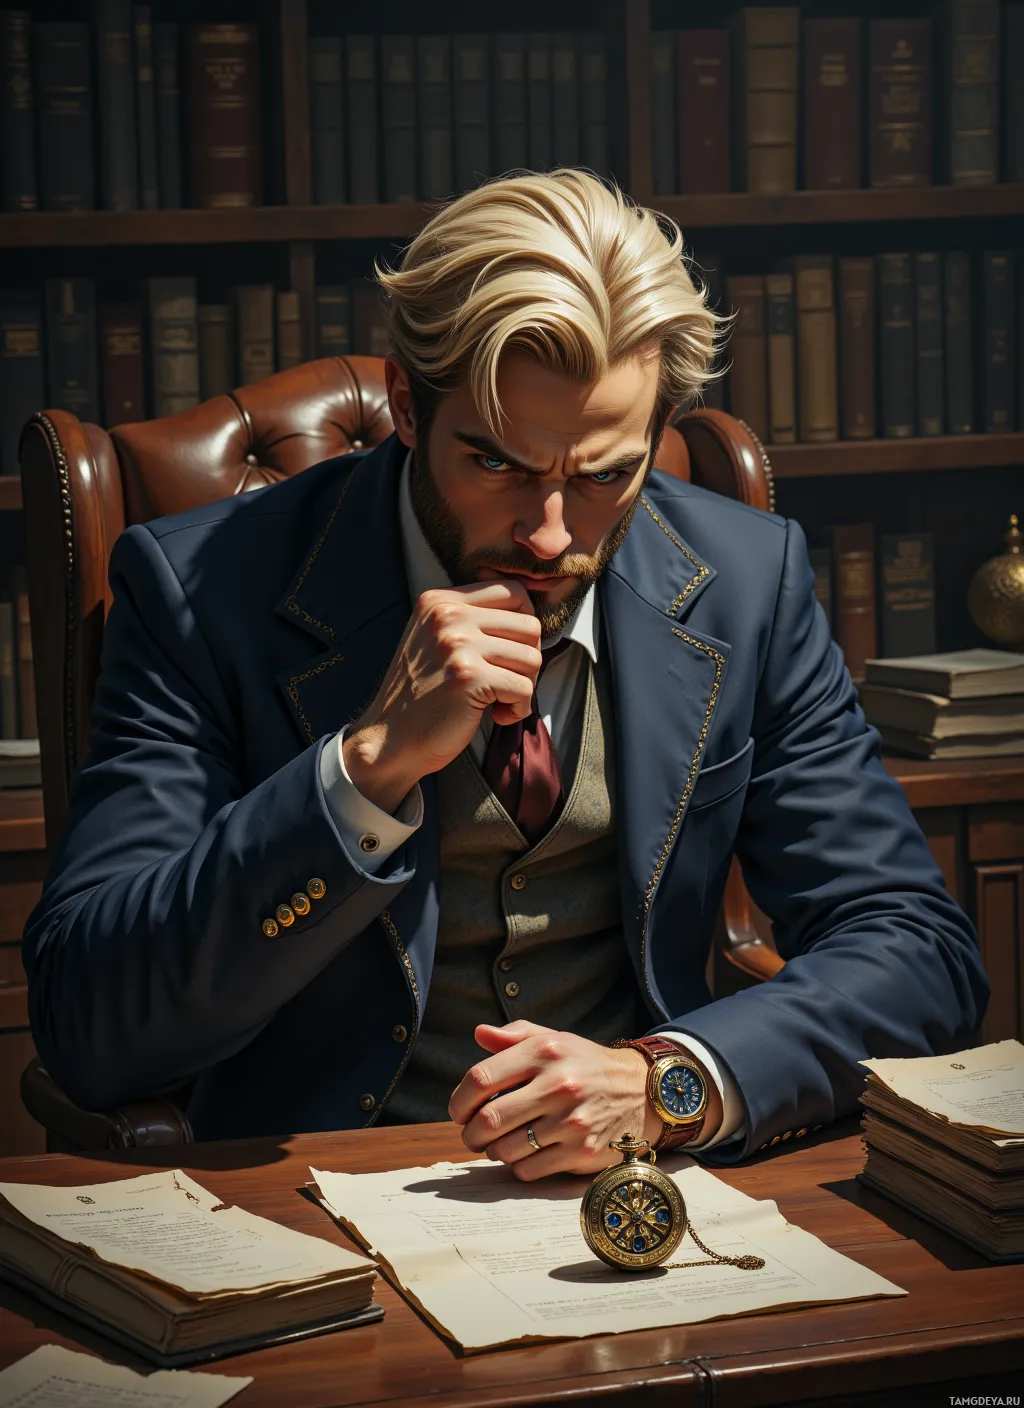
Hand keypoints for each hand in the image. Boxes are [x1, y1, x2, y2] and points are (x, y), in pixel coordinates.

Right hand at [343, 581, 541, 813]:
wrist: (390, 739)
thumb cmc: (423, 694)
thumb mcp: (436, 639)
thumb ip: (472, 619)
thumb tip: (530, 613)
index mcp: (440, 601)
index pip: (513, 592)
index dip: (523, 628)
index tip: (508, 654)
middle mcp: (448, 615)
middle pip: (530, 625)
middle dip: (527, 660)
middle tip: (505, 683)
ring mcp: (458, 644)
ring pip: (532, 657)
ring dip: (524, 687)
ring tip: (498, 700)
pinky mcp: (469, 677)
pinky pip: (524, 688)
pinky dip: (518, 709)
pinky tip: (496, 716)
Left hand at [448, 1021, 664, 1180]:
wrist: (640, 1091)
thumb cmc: (586, 1064)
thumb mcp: (555, 1039)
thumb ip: (515, 1035)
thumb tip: (479, 1033)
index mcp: (545, 1051)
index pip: (481, 1078)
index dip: (459, 1100)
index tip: (458, 1111)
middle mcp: (559, 1084)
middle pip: (488, 1119)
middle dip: (470, 1133)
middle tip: (471, 1135)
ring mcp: (572, 1121)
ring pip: (506, 1150)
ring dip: (493, 1151)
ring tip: (498, 1144)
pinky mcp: (583, 1152)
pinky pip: (529, 1170)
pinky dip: (518, 1166)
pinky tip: (526, 1153)